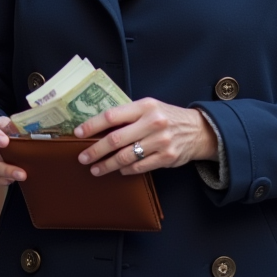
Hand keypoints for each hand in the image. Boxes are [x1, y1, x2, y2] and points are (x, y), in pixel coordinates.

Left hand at [73, 98, 217, 176]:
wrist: (198, 129)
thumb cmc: (166, 117)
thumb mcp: (149, 107)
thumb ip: (128, 115)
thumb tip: (97, 127)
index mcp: (145, 106)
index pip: (112, 116)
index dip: (92, 125)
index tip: (78, 133)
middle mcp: (153, 122)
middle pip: (115, 139)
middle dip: (95, 150)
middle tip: (82, 158)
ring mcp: (161, 141)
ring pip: (126, 157)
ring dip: (107, 165)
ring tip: (95, 169)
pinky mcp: (167, 157)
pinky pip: (139, 167)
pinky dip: (126, 170)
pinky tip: (118, 170)